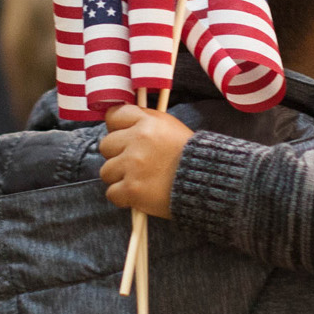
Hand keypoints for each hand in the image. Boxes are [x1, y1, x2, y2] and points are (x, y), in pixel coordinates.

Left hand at [99, 104, 190, 218]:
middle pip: (105, 145)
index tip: (123, 138)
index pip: (113, 116)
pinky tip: (138, 194)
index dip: (116, 129)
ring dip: (119, 178)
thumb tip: (118, 123)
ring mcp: (133, 165)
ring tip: (139, 180)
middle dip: (117, 155)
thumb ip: (144, 122)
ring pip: (106, 171)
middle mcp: (137, 141)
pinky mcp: (132, 189)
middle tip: (135, 164)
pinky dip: (123, 197)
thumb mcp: (170, 127)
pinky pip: (112, 193)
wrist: (208, 183)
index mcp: (147, 122)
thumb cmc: (189, 155)